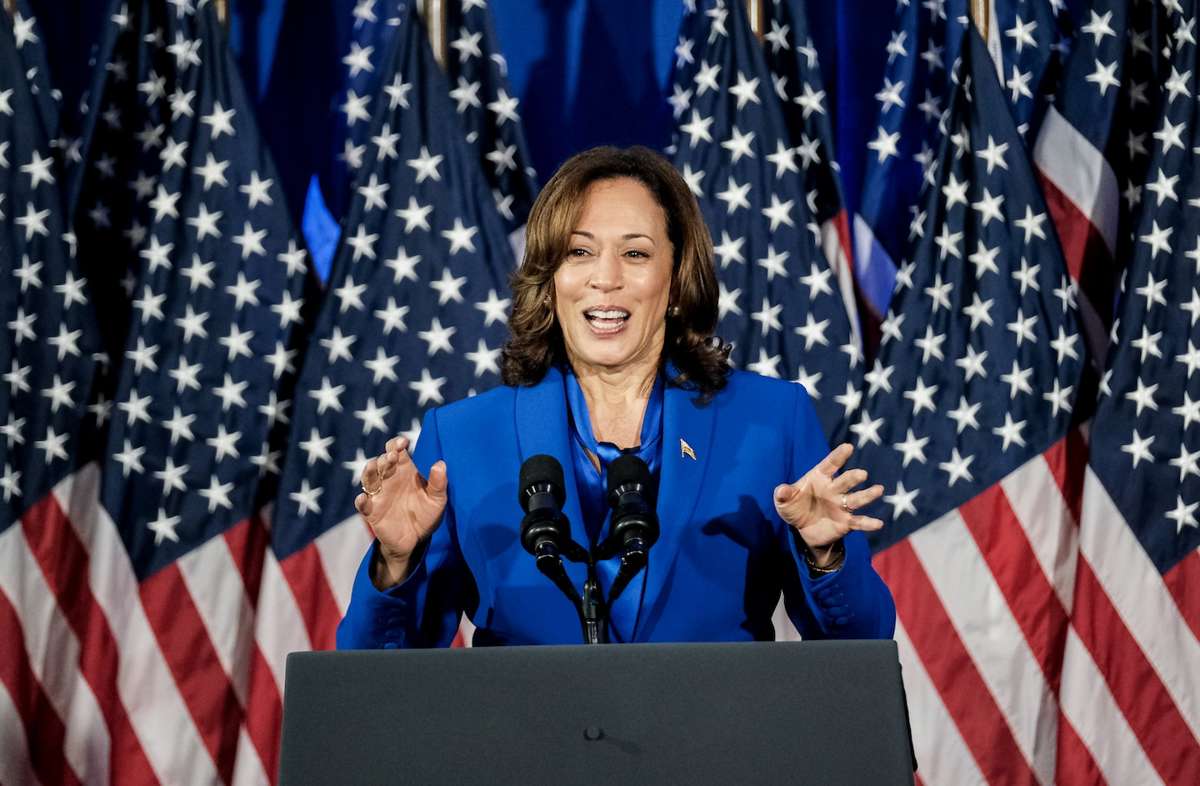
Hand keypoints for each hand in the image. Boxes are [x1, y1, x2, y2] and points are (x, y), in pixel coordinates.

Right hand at [355, 436, 448, 586]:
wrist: (417, 540)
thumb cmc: (426, 514)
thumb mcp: (437, 499)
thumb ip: (438, 483)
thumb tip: (440, 464)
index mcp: (404, 470)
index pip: (395, 450)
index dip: (396, 444)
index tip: (403, 443)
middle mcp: (389, 479)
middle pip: (380, 462)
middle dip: (385, 457)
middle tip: (393, 457)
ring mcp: (379, 494)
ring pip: (368, 478)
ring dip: (370, 471)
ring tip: (377, 468)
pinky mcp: (372, 512)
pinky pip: (363, 504)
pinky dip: (361, 500)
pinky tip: (364, 498)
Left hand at [773, 443, 883, 562]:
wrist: (803, 529)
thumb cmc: (794, 508)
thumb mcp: (783, 502)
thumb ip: (783, 494)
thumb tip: (782, 490)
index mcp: (820, 478)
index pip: (830, 464)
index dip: (839, 456)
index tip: (848, 447)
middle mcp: (834, 489)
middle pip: (846, 481)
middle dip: (853, 477)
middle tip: (861, 474)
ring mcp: (842, 505)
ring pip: (857, 499)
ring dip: (867, 495)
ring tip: (878, 490)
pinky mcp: (846, 522)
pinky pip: (859, 522)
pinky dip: (869, 523)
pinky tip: (879, 523)